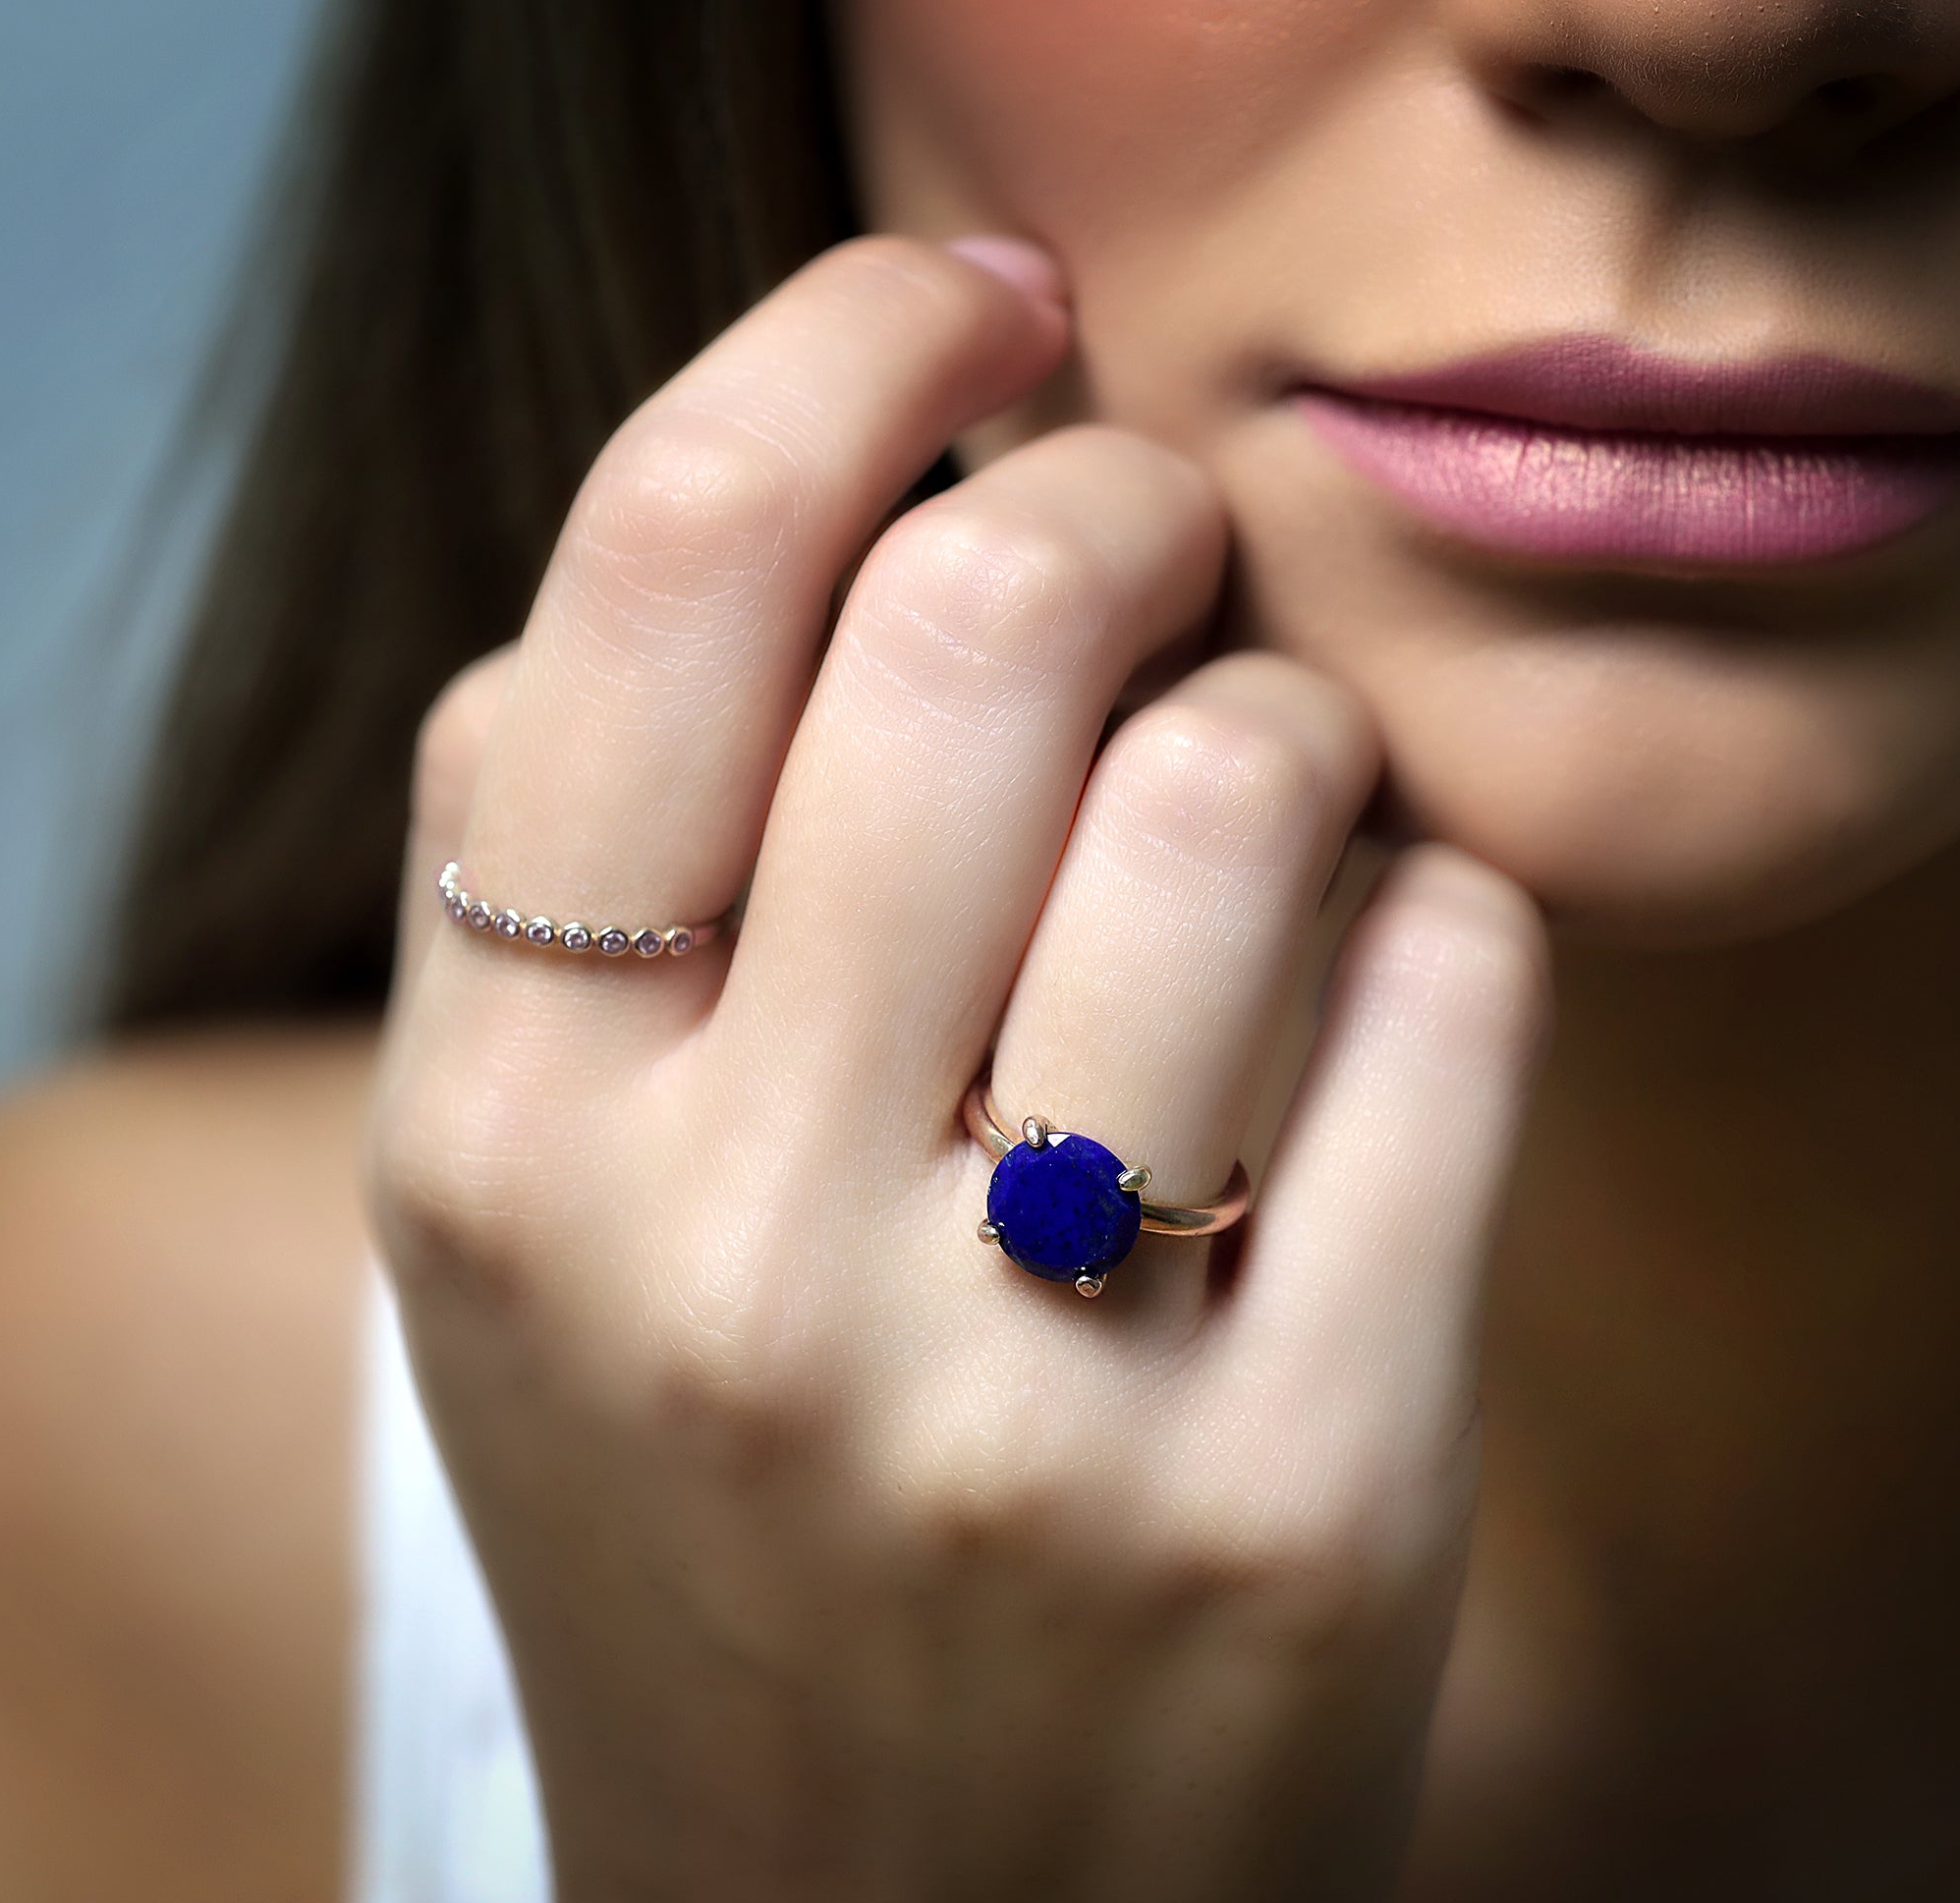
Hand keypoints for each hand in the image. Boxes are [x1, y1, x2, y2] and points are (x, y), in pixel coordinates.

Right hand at [367, 235, 1548, 1902]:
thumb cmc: (735, 1544)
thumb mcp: (543, 1242)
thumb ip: (592, 878)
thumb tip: (812, 483)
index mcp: (504, 1144)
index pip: (661, 570)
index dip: (846, 343)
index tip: (977, 300)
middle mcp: (728, 1255)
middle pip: (988, 620)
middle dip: (1127, 503)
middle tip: (1164, 548)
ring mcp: (1024, 1392)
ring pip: (1254, 783)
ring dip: (1305, 732)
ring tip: (1271, 829)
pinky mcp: (1304, 1490)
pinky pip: (1454, 989)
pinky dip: (1446, 928)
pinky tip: (1376, 1010)